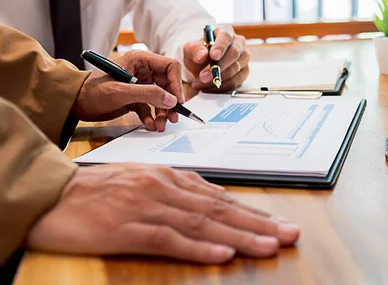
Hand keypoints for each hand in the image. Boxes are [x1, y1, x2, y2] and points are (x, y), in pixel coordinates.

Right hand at [26, 165, 299, 263]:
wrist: (51, 192)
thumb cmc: (97, 189)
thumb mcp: (144, 181)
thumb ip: (177, 192)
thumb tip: (213, 203)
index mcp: (170, 177)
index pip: (221, 198)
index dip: (253, 212)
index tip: (280, 223)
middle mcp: (165, 189)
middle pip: (220, 209)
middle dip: (258, 223)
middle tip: (290, 235)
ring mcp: (147, 207)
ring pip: (202, 223)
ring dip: (239, 236)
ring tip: (269, 246)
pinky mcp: (126, 229)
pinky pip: (167, 239)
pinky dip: (197, 248)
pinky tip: (221, 256)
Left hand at [71, 51, 184, 131]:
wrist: (74, 103)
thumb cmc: (91, 90)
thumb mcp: (120, 91)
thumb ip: (148, 94)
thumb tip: (172, 100)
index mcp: (140, 60)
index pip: (169, 67)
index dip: (176, 83)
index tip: (177, 100)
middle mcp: (142, 71)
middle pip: (167, 85)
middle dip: (170, 102)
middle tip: (173, 118)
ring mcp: (139, 85)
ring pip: (160, 98)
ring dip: (162, 113)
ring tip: (160, 125)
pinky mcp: (135, 99)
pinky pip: (150, 107)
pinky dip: (151, 117)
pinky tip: (149, 125)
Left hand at [184, 25, 249, 92]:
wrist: (200, 67)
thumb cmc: (198, 54)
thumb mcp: (190, 50)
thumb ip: (195, 50)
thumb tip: (202, 55)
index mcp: (226, 31)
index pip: (226, 37)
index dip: (220, 46)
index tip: (213, 57)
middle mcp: (238, 43)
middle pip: (234, 53)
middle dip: (218, 67)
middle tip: (203, 76)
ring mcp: (243, 58)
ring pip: (235, 69)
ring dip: (217, 78)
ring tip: (200, 83)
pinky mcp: (244, 72)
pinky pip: (235, 82)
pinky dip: (221, 87)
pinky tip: (207, 88)